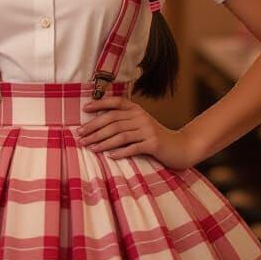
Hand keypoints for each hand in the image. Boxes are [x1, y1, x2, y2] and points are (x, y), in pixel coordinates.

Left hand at [76, 96, 200, 169]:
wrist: (180, 147)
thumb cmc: (154, 137)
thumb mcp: (140, 124)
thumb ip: (123, 121)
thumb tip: (96, 124)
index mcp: (136, 110)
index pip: (115, 103)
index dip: (99, 104)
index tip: (84, 109)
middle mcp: (141, 117)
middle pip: (113, 120)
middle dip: (94, 128)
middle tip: (80, 136)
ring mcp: (148, 130)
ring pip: (120, 134)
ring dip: (102, 142)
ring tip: (90, 147)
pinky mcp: (153, 144)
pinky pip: (133, 147)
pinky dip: (120, 152)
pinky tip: (109, 156)